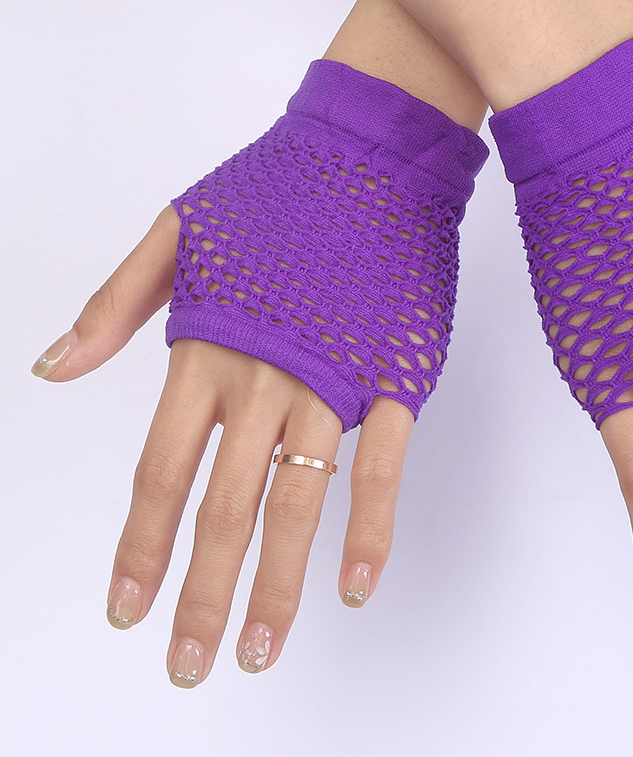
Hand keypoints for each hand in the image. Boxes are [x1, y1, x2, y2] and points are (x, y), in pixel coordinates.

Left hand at [32, 206, 414, 685]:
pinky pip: (381, 466)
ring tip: (257, 649)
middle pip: (224, 505)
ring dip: (277, 583)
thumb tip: (50, 370)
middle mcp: (265, 377)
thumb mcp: (179, 230)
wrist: (375, 154)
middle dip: (201, 592)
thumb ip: (115, 304)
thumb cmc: (280, 188)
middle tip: (188, 664)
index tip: (127, 607)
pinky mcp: (395, 375)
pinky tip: (354, 585)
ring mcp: (334, 380)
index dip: (141, 545)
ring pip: (298, 501)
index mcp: (209, 346)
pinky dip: (369, 529)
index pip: (162, 470)